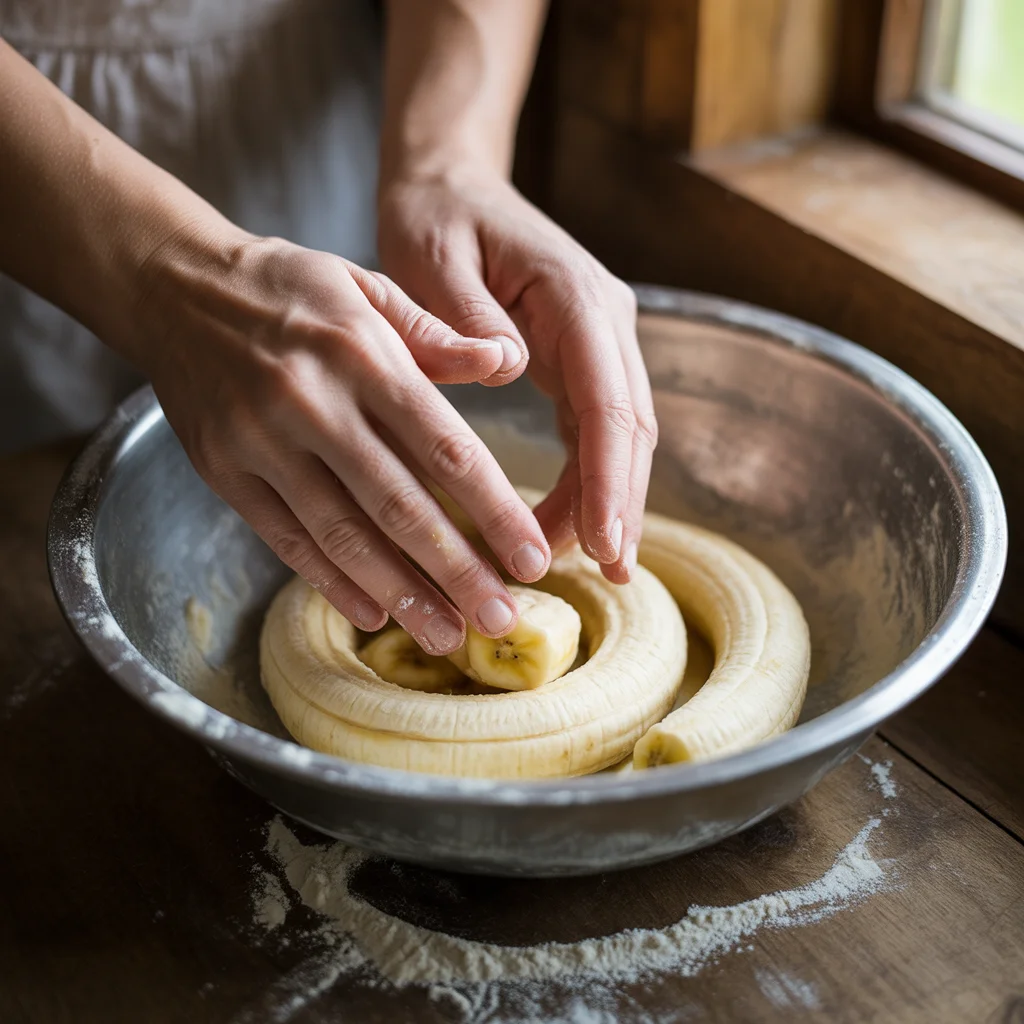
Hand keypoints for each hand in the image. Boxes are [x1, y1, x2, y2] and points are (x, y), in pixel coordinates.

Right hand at [134, 233, 552, 653]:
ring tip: (448, 635)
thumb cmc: (290, 289)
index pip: (445, 447)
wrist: (175, 285)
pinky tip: (375, 614)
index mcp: (363, 354)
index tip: (532, 558)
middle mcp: (314, 403)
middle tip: (501, 618)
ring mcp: (263, 442)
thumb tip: (508, 362)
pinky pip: (286, 539)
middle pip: (399, 505)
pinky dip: (332, 582)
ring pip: (343, 535)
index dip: (494, 511)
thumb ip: (437, 334)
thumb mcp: (368, 285)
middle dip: (457, 571)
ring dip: (401, 593)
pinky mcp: (225, 471)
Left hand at [378, 168, 656, 583]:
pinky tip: (577, 526)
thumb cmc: (435, 218)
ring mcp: (597, 341)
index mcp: (575, 295)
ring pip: (620, 434)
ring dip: (611, 500)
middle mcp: (603, 320)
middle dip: (621, 501)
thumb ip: (468, 317)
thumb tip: (511, 371)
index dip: (609, 477)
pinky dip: (589, 480)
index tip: (603, 540)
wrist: (449, 184)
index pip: (607, 399)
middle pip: (629, 426)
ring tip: (595, 566)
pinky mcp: (579, 359)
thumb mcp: (433, 257)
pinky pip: (595, 429)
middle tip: (609, 572)